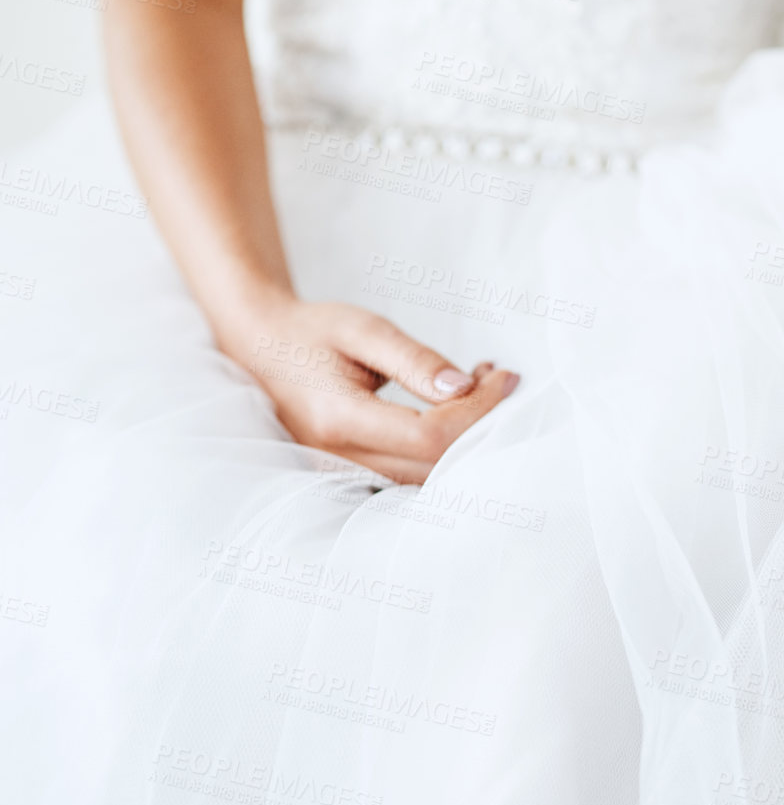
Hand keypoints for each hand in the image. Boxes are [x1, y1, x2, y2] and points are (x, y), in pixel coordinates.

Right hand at [212, 290, 518, 483]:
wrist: (259, 346)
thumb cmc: (310, 331)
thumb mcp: (363, 329)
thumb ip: (413, 360)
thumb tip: (463, 388)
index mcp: (338, 419)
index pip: (430, 436)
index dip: (478, 411)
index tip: (504, 375)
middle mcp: (338, 458)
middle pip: (435, 463)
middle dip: (481, 422)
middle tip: (496, 377)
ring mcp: (342, 472)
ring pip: (427, 475)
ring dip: (466, 436)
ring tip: (478, 385)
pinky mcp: (352, 472)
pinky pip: (411, 471)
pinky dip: (444, 445)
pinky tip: (454, 407)